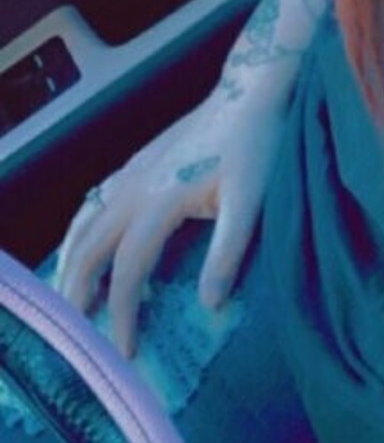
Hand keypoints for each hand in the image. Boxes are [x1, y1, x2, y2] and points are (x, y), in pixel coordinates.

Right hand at [54, 84, 290, 356]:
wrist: (251, 91)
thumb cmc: (256, 145)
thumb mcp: (251, 201)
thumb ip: (228, 252)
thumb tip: (209, 304)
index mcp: (159, 202)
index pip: (128, 272)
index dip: (121, 315)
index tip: (124, 351)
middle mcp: (134, 188)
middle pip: (89, 250)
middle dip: (78, 294)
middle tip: (76, 334)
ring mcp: (131, 172)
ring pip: (84, 224)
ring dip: (71, 262)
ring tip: (67, 297)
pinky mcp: (137, 161)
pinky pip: (94, 201)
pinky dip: (80, 229)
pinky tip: (81, 243)